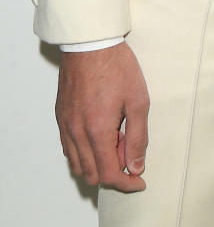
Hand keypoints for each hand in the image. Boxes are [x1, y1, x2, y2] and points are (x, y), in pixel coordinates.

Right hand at [55, 43, 148, 190]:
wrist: (90, 43)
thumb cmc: (116, 66)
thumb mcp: (138, 100)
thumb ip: (138, 137)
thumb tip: (136, 166)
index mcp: (97, 131)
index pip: (109, 175)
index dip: (126, 183)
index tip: (139, 181)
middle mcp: (77, 133)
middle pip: (92, 174)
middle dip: (113, 172)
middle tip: (129, 149)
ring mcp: (66, 126)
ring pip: (78, 165)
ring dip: (97, 163)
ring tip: (116, 138)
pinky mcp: (61, 118)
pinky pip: (69, 149)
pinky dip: (84, 152)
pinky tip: (99, 134)